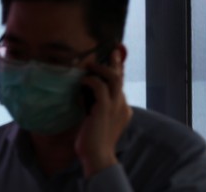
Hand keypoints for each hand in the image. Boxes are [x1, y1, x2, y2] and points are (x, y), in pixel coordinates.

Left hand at [74, 60, 131, 176]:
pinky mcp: (104, 109)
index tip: (114, 56)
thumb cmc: (94, 139)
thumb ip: (97, 105)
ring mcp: (115, 106)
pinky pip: (99, 87)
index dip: (118, 69)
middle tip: (111, 50)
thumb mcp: (98, 118)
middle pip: (120, 77)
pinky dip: (90, 81)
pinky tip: (83, 81)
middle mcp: (122, 105)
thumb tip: (85, 90)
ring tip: (90, 65)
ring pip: (113, 78)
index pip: (121, 84)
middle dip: (115, 62)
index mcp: (122, 108)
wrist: (97, 156)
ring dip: (100, 68)